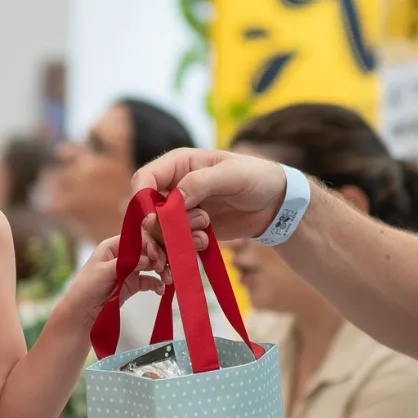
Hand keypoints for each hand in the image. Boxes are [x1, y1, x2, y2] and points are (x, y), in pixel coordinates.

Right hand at [131, 148, 286, 250]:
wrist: (275, 203)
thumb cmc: (256, 177)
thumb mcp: (231, 175)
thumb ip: (201, 182)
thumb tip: (173, 199)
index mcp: (179, 164)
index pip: (144, 179)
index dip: (142, 200)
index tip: (154, 219)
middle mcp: (174, 187)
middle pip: (148, 212)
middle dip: (160, 229)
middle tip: (188, 233)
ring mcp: (181, 211)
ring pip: (159, 232)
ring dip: (176, 241)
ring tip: (205, 239)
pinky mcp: (191, 230)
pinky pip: (174, 245)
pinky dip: (181, 253)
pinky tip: (203, 249)